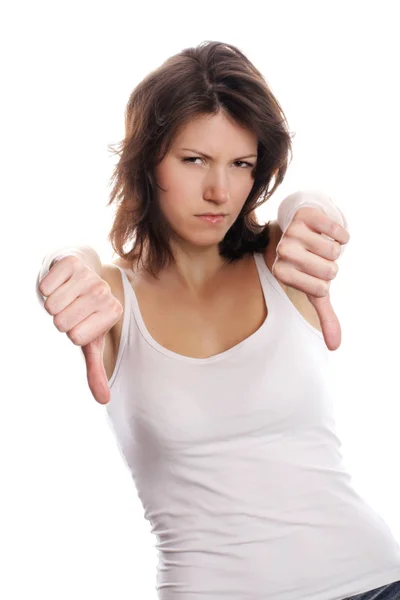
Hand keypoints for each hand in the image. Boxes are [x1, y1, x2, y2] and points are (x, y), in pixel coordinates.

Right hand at [39, 256, 122, 403]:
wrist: (80, 271)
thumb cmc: (84, 311)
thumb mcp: (90, 341)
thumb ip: (96, 370)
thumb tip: (104, 401)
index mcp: (112, 313)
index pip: (76, 337)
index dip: (70, 332)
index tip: (80, 321)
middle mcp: (104, 293)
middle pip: (62, 322)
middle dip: (59, 318)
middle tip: (70, 308)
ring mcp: (90, 276)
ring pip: (52, 305)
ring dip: (51, 302)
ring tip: (65, 295)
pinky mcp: (72, 263)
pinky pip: (46, 286)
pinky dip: (45, 287)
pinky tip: (59, 282)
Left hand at [272, 207, 349, 350]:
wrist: (300, 227)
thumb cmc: (308, 263)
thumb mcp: (315, 289)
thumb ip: (323, 316)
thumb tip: (334, 346)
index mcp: (281, 272)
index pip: (320, 288)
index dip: (325, 282)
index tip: (314, 275)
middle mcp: (282, 252)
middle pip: (329, 270)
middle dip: (332, 266)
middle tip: (320, 259)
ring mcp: (291, 232)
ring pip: (333, 250)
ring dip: (335, 248)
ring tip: (321, 245)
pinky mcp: (304, 215)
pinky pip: (334, 229)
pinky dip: (340, 233)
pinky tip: (330, 233)